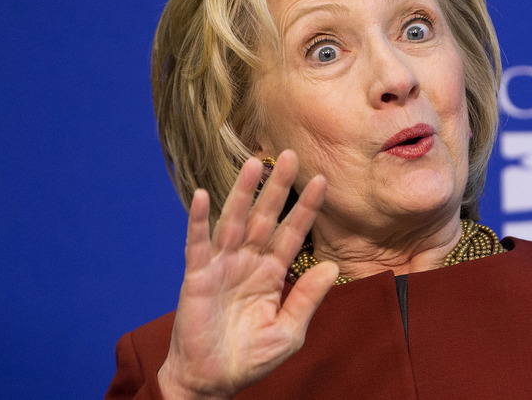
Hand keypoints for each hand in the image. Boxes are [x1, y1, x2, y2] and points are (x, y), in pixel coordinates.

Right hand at [157, 150, 338, 398]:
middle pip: (265, 217)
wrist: (212, 382)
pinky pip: (197, 244)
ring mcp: (221, 266)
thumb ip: (307, 299)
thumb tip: (333, 267)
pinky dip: (198, 220)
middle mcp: (247, 262)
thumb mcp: (288, 331)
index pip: (293, 234)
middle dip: (278, 187)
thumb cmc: (250, 357)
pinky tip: (202, 196)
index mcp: (272, 273)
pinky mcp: (197, 277)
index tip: (323, 180)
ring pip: (233, 221)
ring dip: (242, 192)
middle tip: (291, 155)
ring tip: (254, 163)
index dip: (306, 207)